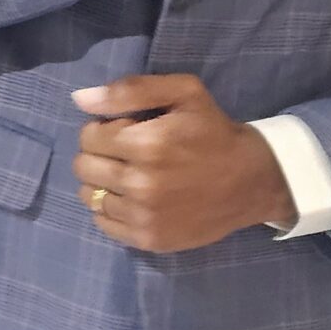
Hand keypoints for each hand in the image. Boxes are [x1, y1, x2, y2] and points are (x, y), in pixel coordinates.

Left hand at [72, 74, 294, 251]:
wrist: (251, 181)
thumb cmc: (214, 132)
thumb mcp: (184, 93)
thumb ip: (130, 90)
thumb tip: (80, 99)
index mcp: (146, 144)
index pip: (88, 136)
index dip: (103, 129)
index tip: (125, 130)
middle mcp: (140, 183)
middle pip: (83, 167)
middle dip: (98, 154)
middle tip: (125, 153)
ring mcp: (143, 216)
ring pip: (89, 196)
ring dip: (102, 182)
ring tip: (130, 175)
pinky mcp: (148, 239)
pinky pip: (102, 223)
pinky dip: (109, 209)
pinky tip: (132, 199)